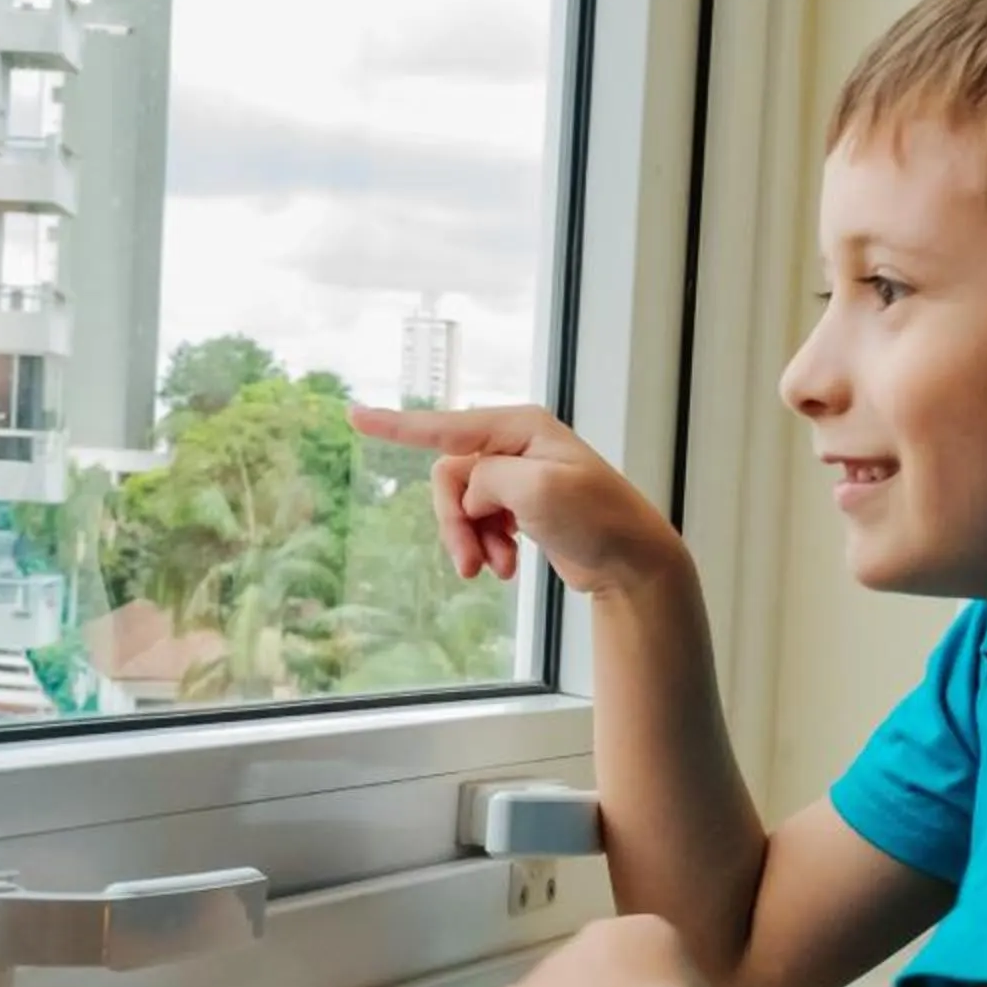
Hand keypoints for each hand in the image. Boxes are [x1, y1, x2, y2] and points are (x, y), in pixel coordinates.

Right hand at [349, 404, 687, 596]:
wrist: (633, 564)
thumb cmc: (597, 520)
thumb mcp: (536, 490)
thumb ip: (487, 478)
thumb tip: (470, 492)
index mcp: (521, 427)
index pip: (445, 426)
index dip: (396, 426)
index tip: (354, 417)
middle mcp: (516, 444)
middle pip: (450, 478)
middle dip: (454, 523)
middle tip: (468, 565)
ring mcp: (518, 476)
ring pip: (462, 506)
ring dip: (472, 541)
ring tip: (497, 569)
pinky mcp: (521, 506)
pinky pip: (480, 523)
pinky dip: (486, 547)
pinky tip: (507, 566)